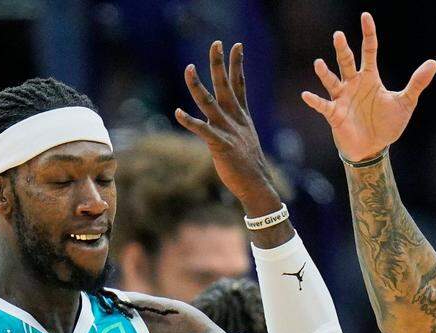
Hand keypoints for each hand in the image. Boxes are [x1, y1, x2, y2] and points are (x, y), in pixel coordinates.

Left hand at [176, 41, 280, 216]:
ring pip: (210, 102)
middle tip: (216, 43)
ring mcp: (228, 131)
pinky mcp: (220, 145)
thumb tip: (220, 122)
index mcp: (241, 116)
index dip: (237, 64)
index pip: (239, 84)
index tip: (237, 45)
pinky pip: (202, 130)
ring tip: (188, 68)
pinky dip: (189, 120)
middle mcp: (235, 119)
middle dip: (220, 64)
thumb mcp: (243, 140)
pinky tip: (178, 112)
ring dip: (197, 85)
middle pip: (226, 85)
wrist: (257, 185)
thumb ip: (232, 126)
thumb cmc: (247, 165)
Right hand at [301, 12, 435, 161]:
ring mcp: (342, 98)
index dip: (368, 34)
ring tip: (319, 63)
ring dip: (324, 73)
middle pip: (346, 62)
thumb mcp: (405, 103)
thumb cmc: (387, 125)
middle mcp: (353, 84)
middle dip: (342, 49)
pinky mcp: (334, 114)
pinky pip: (323, 105)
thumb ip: (417, 83)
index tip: (365, 17)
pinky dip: (315, 101)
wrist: (373, 148)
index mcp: (370, 78)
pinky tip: (307, 95)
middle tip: (339, 35)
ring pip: (331, 80)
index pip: (369, 51)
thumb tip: (433, 63)